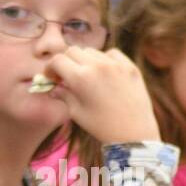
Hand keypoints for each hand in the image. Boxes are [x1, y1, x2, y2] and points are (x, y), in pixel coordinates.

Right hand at [43, 46, 161, 144]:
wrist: (135, 134)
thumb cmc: (102, 127)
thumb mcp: (77, 112)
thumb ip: (63, 95)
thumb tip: (54, 87)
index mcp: (81, 78)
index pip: (58, 61)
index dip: (50, 68)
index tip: (52, 77)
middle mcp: (98, 66)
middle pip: (73, 51)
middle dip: (66, 62)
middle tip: (66, 76)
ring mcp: (116, 64)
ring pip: (91, 51)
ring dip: (84, 61)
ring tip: (87, 77)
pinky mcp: (130, 66)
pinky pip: (112, 54)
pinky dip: (104, 59)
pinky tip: (105, 73)